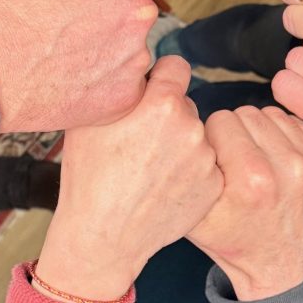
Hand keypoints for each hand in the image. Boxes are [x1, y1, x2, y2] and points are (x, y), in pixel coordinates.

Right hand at [0, 0, 156, 131]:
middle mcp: (139, 10)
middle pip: (132, 9)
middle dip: (105, 14)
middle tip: (63, 25)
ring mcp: (134, 57)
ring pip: (130, 50)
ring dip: (106, 51)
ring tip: (61, 54)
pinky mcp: (124, 98)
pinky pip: (125, 89)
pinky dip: (104, 87)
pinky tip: (71, 81)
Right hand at [34, 57, 222, 301]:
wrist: (102, 237)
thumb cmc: (88, 177)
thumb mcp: (90, 119)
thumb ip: (121, 88)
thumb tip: (136, 72)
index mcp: (161, 104)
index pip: (177, 65)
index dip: (161, 76)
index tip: (152, 90)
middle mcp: (190, 127)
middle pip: (184, 104)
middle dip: (167, 115)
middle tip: (141, 141)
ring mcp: (205, 159)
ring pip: (195, 135)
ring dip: (179, 144)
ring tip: (149, 169)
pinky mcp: (213, 185)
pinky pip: (204, 164)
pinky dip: (189, 172)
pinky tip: (163, 186)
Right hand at [189, 106, 302, 300]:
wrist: (282, 271)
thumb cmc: (234, 241)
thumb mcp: (196, 214)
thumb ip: (190, 167)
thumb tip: (193, 127)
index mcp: (252, 179)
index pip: (221, 120)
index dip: (213, 139)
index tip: (217, 161)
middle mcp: (289, 168)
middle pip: (247, 113)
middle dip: (235, 132)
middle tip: (235, 160)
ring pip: (273, 114)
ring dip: (260, 131)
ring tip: (256, 159)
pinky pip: (297, 124)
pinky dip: (284, 137)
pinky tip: (277, 160)